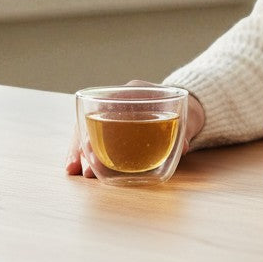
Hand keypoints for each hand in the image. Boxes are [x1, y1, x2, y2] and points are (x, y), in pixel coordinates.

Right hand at [65, 79, 205, 176]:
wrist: (185, 105)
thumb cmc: (185, 110)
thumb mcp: (188, 119)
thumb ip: (184, 132)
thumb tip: (184, 146)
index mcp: (135, 90)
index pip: (109, 102)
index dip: (98, 124)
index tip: (91, 145)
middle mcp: (120, 98)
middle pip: (93, 118)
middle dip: (85, 145)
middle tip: (86, 170)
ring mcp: (114, 112)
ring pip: (89, 128)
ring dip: (81, 151)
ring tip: (75, 171)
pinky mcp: (114, 126)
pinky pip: (95, 137)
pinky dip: (86, 152)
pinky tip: (78, 168)